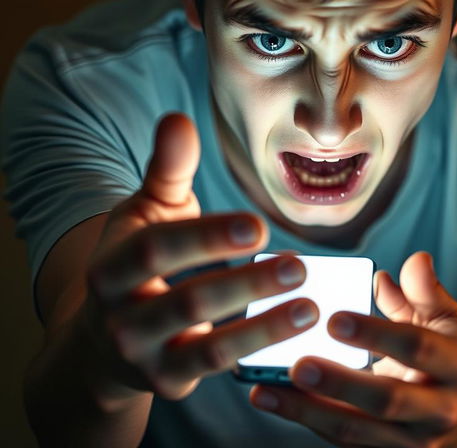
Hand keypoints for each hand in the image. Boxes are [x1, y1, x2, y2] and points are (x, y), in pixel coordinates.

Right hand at [77, 113, 318, 404]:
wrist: (103, 334)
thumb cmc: (136, 260)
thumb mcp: (147, 214)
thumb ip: (166, 171)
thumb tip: (177, 119)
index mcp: (111, 265)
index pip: (159, 249)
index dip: (209, 236)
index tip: (259, 226)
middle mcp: (120, 315)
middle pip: (188, 300)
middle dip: (246, 283)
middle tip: (300, 266)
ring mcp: (143, 354)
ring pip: (208, 346)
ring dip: (263, 326)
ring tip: (310, 307)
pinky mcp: (167, 380)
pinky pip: (218, 368)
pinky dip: (260, 350)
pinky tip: (298, 328)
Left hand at [250, 251, 456, 446]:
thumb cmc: (452, 361)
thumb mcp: (449, 322)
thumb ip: (426, 291)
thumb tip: (414, 260)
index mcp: (454, 366)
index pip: (416, 348)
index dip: (375, 333)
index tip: (334, 319)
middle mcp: (438, 409)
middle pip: (386, 400)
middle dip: (339, 383)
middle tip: (298, 364)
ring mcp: (412, 441)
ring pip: (357, 432)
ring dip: (308, 412)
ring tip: (266, 389)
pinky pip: (344, 443)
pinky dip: (307, 422)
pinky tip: (274, 401)